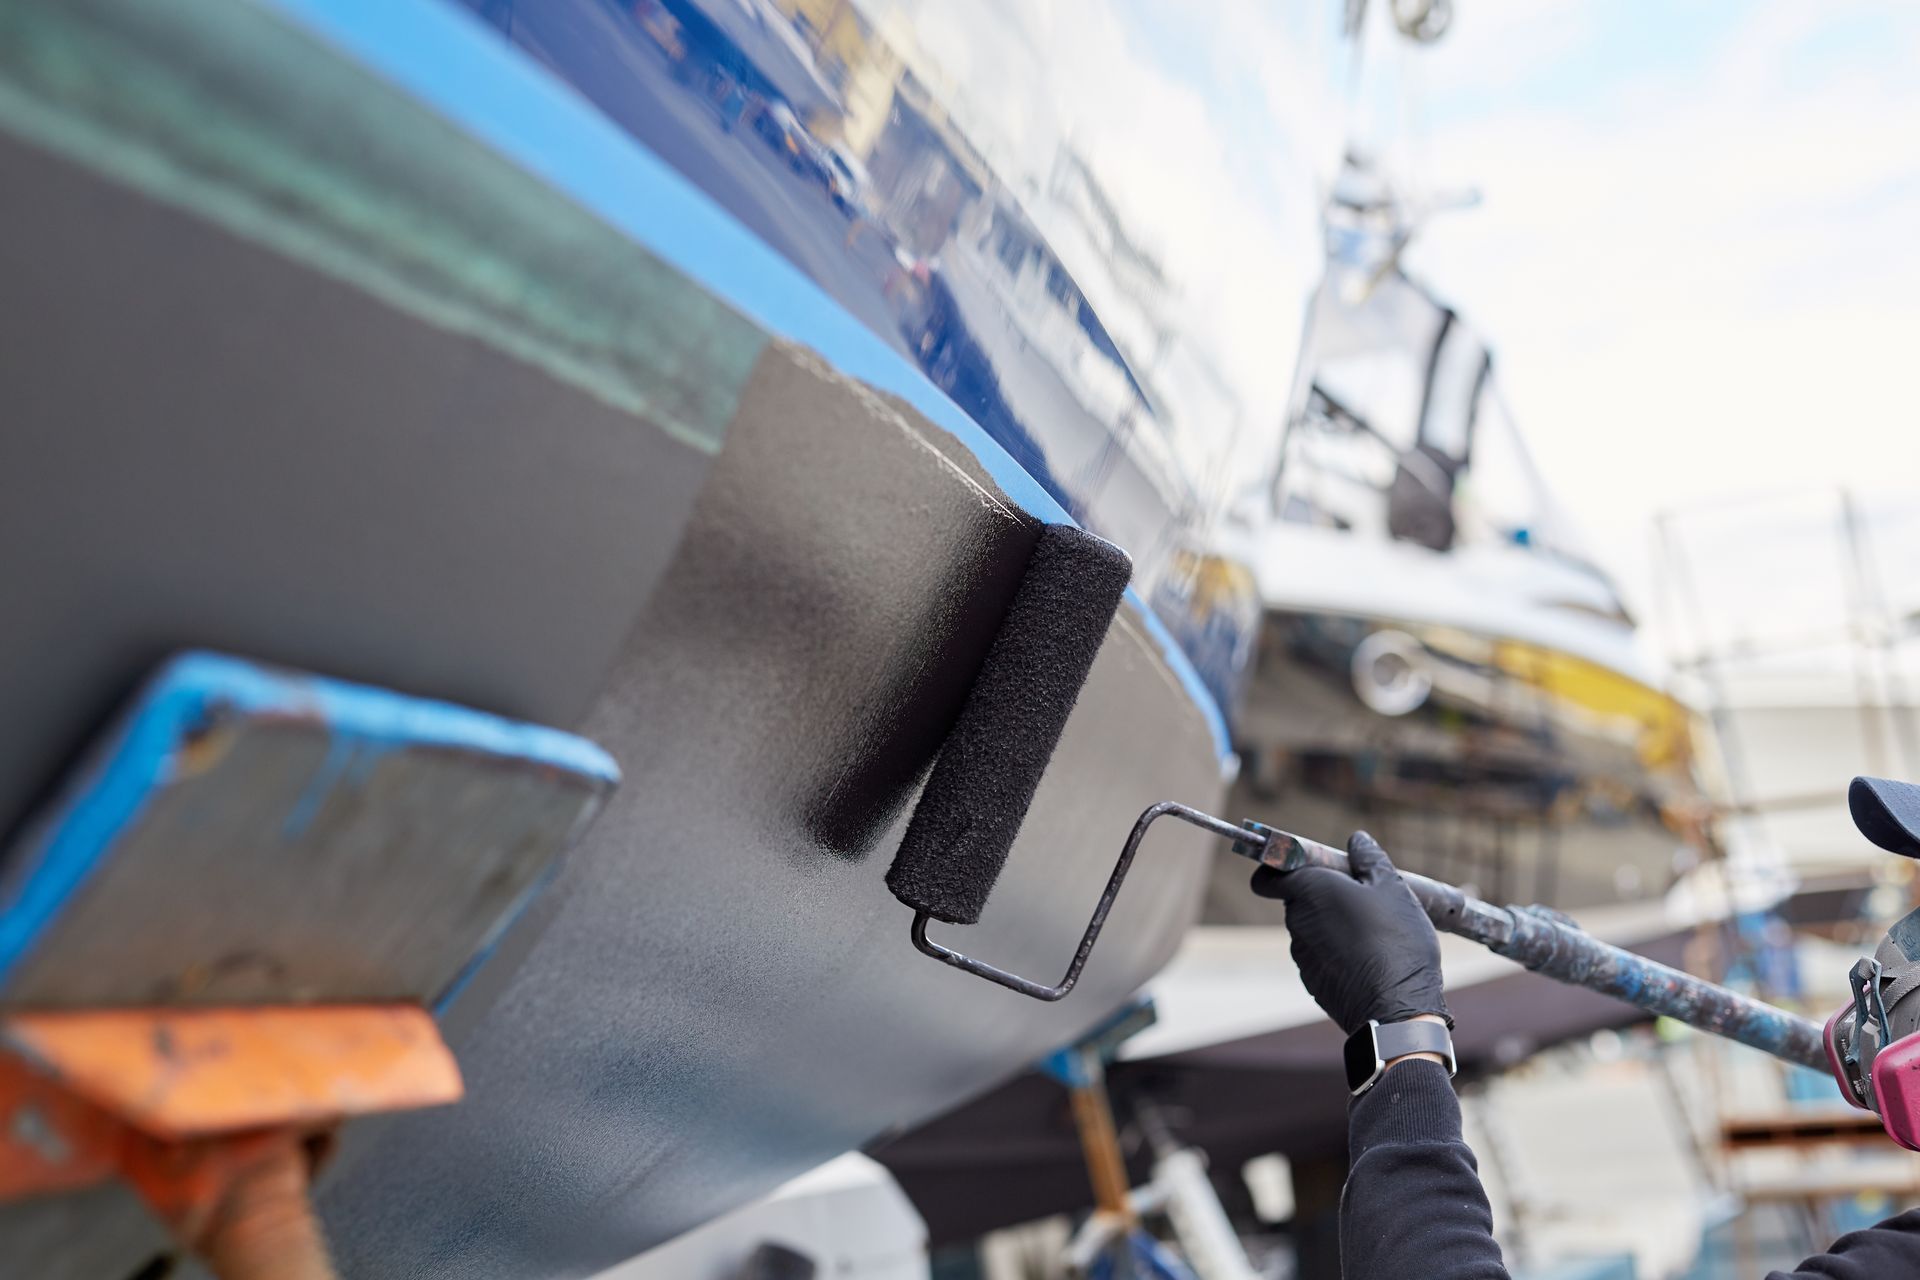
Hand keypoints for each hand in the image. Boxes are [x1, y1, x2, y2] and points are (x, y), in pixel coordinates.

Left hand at [1250, 830, 1449, 1034]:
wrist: (1398, 1010)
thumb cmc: (1396, 941)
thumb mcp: (1393, 888)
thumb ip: (1370, 860)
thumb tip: (1357, 839)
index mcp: (1308, 891)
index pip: (1267, 875)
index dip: (1281, 867)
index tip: (1307, 866)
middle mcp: (1296, 922)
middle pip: (1298, 899)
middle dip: (1323, 895)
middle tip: (1361, 896)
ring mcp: (1302, 955)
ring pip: (1313, 929)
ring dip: (1333, 925)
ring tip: (1374, 930)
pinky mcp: (1313, 981)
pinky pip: (1322, 956)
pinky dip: (1338, 952)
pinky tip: (1370, 957)